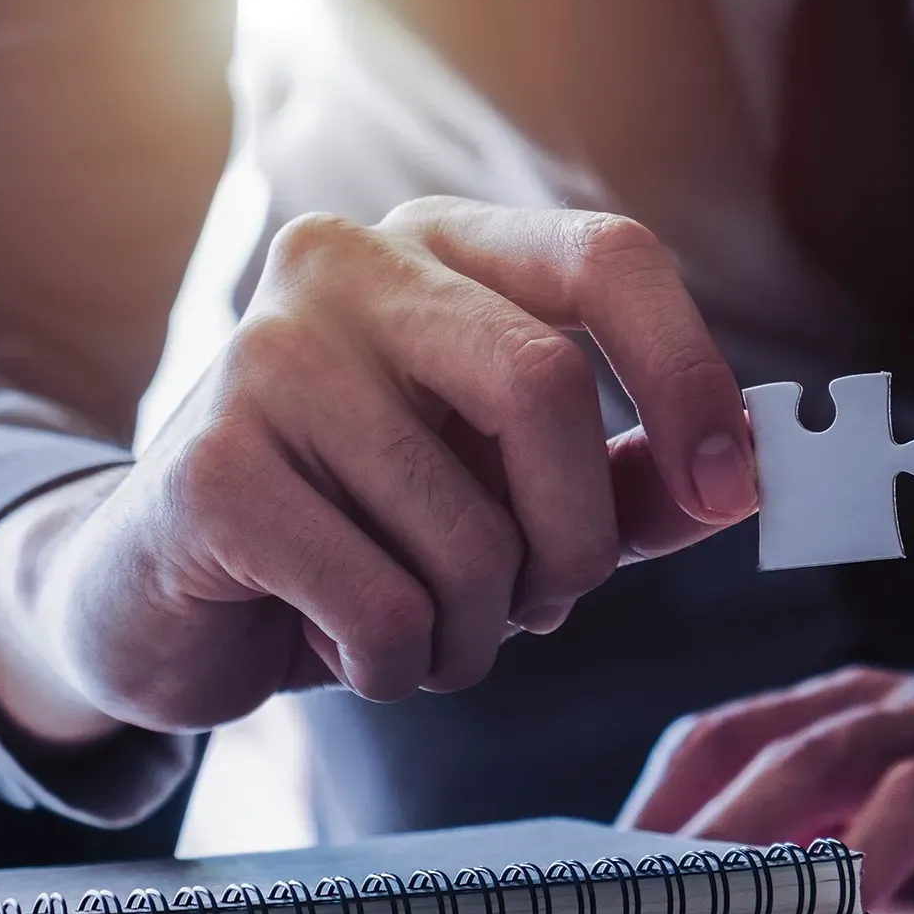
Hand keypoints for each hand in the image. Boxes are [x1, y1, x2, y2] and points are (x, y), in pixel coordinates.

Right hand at [0, 201, 755, 746]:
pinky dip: (397, 664)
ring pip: (468, 531)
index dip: (689, 375)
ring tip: (420, 630)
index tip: (725, 489)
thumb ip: (627, 487)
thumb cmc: (359, 533)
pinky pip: (385, 605)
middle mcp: (346, 267)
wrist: (164, 597)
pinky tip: (340, 645)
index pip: (608, 258)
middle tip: (541, 603)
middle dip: (574, 540)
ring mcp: (262, 355)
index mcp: (441, 249)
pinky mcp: (206, 468)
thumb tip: (749, 473)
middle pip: (544, 389)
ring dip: (477, 631)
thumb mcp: (512, 502)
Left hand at [617, 651, 913, 913]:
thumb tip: (683, 892)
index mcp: (869, 707)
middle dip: (739, 825)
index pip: (742, 729)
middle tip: (676, 902)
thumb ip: (809, 818)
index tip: (610, 871)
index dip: (673, 797)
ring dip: (868, 850)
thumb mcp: (895, 781)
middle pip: (821, 754)